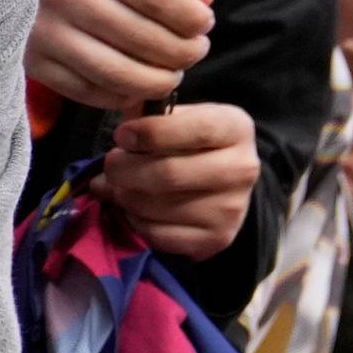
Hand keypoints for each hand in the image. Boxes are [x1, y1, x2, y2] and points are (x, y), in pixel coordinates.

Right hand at [26, 0, 208, 113]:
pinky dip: (117, 95)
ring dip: (157, 81)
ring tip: (170, 75)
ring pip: (120, 73)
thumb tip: (201, 1)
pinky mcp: (30, 63)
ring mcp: (46, 35)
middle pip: (145, 40)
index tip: (203, 24)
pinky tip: (131, 86)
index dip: (190, 18)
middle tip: (193, 51)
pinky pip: (86, 91)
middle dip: (183, 53)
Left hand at [95, 100, 257, 257]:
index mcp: (236, 129)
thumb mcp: (178, 117)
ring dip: (123, 196)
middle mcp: (242, 170)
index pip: (194, 129)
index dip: (150, 133)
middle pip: (167, 174)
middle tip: (110, 165)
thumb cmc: (189, 142)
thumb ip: (150, 113)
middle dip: (124, 169)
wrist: (221, 184)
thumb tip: (121, 122)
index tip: (122, 135)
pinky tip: (132, 208)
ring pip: (155, 207)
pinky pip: (156, 234)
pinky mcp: (215, 240)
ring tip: (116, 185)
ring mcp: (231, 209)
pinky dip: (133, 221)